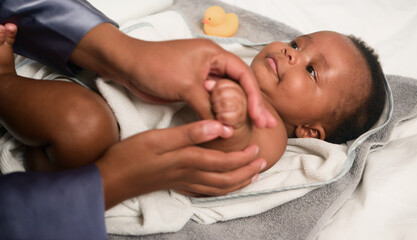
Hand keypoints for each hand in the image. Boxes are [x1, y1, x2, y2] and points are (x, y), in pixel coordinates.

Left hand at [70, 23, 276, 127]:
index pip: (243, 75)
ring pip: (227, 97)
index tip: (259, 116)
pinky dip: (220, 115)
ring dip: (238, 112)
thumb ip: (207, 107)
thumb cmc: (156, 66)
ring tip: (253, 128)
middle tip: (266, 125)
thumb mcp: (186, 86)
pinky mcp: (193, 89)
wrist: (128, 67)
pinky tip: (228, 127)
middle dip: (253, 105)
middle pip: (239, 86)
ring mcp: (203, 78)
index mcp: (215, 55)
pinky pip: (212, 103)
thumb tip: (225, 129)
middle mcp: (212, 65)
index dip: (254, 96)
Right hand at [95, 120, 265, 208]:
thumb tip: (219, 127)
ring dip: (237, 183)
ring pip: (217, 187)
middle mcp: (189, 175)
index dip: (243, 158)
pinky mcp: (175, 185)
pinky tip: (221, 185)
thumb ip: (190, 133)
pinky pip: (205, 191)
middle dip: (246, 173)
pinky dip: (219, 189)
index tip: (256, 150)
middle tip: (261, 165)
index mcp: (188, 160)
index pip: (224, 162)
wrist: (110, 178)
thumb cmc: (131, 156)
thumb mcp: (159, 138)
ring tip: (250, 177)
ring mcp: (182, 182)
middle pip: (225, 178)